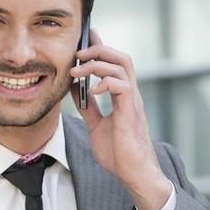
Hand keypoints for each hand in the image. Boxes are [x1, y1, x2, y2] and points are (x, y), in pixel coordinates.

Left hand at [69, 29, 171, 209]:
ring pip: (122, 66)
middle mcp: (131, 95)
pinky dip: (105, 81)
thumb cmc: (119, 154)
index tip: (87, 35)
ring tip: (78, 71)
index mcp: (123, 97)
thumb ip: (88, 107)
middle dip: (99, 49)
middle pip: (121, 58)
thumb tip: (75, 89)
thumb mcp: (96, 125)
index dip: (102, 46)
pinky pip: (122, 85)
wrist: (133, 173)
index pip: (115, 63)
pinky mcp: (130, 111)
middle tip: (78, 52)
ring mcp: (132, 102)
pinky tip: (93, 90)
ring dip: (97, 63)